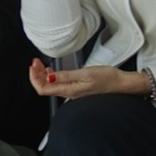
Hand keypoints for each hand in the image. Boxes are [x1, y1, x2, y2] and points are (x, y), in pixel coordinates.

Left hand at [30, 59, 152, 99]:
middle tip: (35, 62)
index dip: (34, 78)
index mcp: (69, 90)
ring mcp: (73, 91)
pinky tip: (53, 71)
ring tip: (41, 64)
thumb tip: (48, 78)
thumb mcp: (85, 73)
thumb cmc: (108, 79)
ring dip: (43, 75)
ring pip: (51, 86)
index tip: (33, 66)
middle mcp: (69, 93)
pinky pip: (59, 84)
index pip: (43, 88)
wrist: (122, 84)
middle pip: (44, 87)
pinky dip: (52, 76)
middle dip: (37, 75)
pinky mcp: (77, 88)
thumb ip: (66, 75)